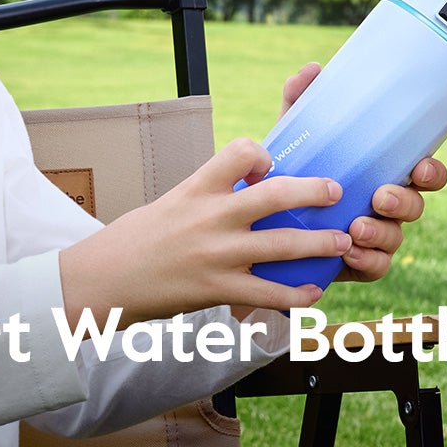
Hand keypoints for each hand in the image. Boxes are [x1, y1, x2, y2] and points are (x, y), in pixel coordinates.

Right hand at [59, 137, 345, 324]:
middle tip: (337, 192)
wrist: (102, 281)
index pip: (241, 150)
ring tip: (344, 243)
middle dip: (315, 191)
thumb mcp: (170, 203)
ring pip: (284, 245)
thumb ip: (207, 195)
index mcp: (197, 188)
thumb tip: (242, 189)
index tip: (271, 164)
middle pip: (276, 194)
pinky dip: (296, 296)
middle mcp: (211, 217)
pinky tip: (312, 294)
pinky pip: (269, 293)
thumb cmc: (134, 241)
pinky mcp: (218, 290)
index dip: (263, 153)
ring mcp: (217, 255)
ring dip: (320, 244)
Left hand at [280, 61, 446, 282]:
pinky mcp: (357, 262)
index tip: (418, 167)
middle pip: (415, 206)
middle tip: (379, 196)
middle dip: (403, 202)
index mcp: (383, 171)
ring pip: (396, 238)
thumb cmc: (289, 170)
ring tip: (354, 229)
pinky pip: (376, 267)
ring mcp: (375, 235)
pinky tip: (348, 253)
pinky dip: (366, 261)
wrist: (258, 218)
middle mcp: (385, 204)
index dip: (431, 171)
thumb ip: (301, 101)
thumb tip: (313, 69)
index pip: (423, 172)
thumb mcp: (293, 134)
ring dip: (380, 233)